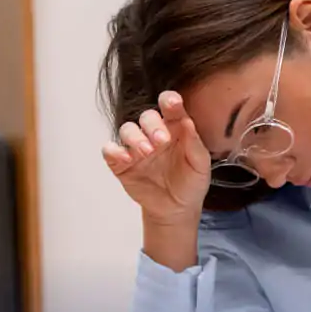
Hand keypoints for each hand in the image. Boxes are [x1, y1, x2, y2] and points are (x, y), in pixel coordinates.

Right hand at [102, 91, 210, 225]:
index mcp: (175, 130)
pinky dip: (113, 150)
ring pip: (127, 130)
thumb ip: (195, 143)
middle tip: (162, 141)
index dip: (169, 101)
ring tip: (146, 151)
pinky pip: (110, 150)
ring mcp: (136, 148)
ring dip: (135, 137)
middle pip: (147, 117)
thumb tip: (188, 122)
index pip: (170, 109)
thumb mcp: (200, 165)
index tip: (171, 102)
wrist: (177, 209)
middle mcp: (154, 134)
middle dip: (153, 125)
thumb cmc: (191, 183)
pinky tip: (125, 158)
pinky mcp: (121, 163)